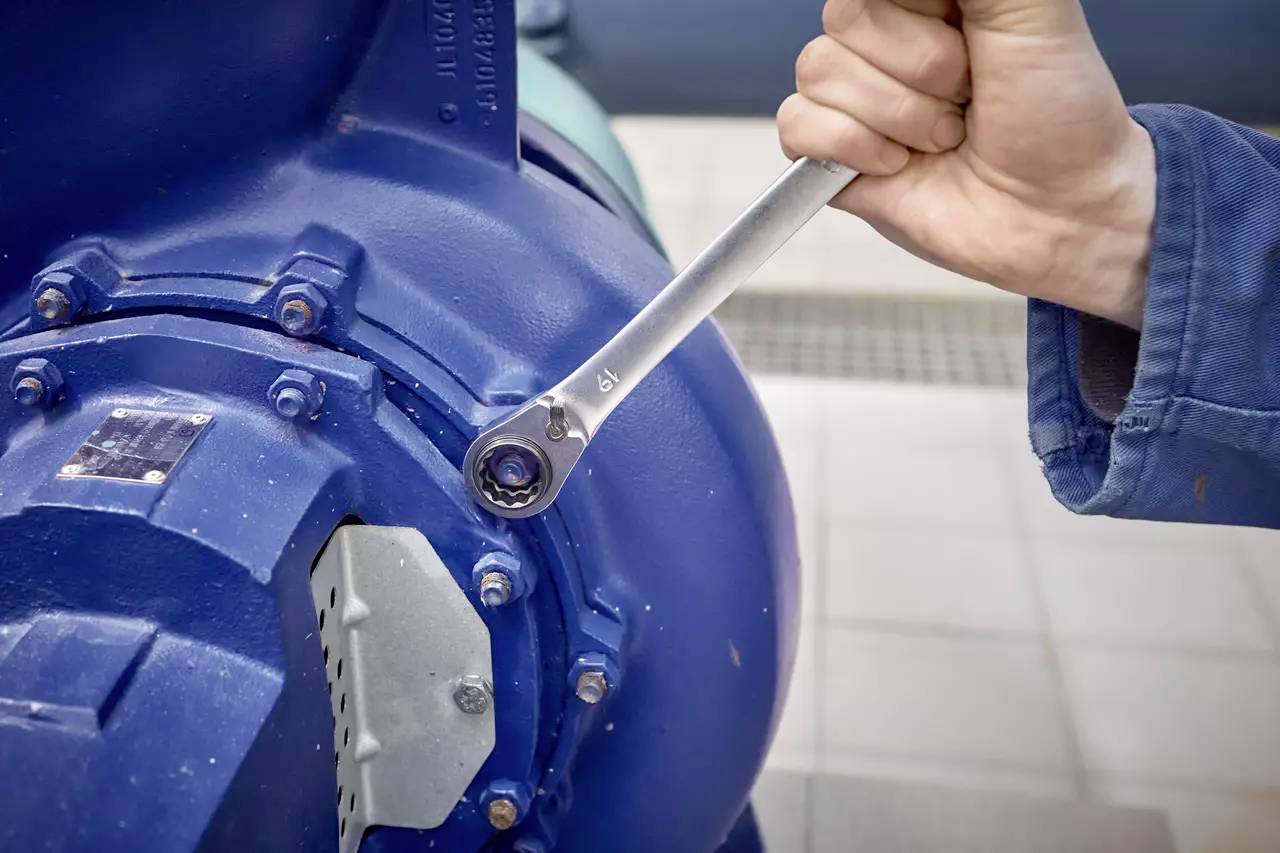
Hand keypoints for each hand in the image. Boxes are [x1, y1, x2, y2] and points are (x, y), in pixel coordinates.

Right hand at [778, 0, 1155, 328]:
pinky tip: (898, 164)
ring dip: (895, 114)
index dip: (917, 14)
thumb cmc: (1061, 118)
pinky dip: (851, 147)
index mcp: (935, 0)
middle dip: (919, 67)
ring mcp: (857, 100)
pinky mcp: (834, 156)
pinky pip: (796, 125)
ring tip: (944, 138)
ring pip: (818, 71)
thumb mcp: (1038, 16)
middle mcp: (890, 43)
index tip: (967, 34)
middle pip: (844, 18)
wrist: (1058, 214)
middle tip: (967, 97)